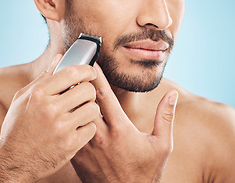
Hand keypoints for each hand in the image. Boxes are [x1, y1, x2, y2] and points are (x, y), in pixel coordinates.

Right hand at [0, 55, 99, 181]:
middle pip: (87, 89)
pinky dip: (87, 127)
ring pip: (93, 109)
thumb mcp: (23, 98)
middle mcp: (51, 109)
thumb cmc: (17, 127)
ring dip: (89, 109)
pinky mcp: (70, 145)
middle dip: (89, 90)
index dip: (86, 69)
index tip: (90, 72)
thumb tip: (59, 58)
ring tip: (80, 112)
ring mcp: (62, 128)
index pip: (72, 72)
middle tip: (84, 95)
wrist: (13, 161)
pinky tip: (77, 128)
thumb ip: (43, 77)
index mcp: (39, 94)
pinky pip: (91, 128)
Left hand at [71, 63, 177, 182]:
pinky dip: (65, 117)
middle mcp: (100, 135)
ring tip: (65, 84)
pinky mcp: (77, 156)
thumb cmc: (145, 173)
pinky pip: (67, 131)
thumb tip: (172, 95)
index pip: (104, 95)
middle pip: (83, 101)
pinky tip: (62, 109)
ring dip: (70, 98)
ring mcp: (86, 146)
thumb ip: (166, 117)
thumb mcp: (162, 145)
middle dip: (78, 83)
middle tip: (73, 68)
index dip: (97, 76)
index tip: (92, 62)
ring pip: (72, 115)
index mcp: (120, 129)